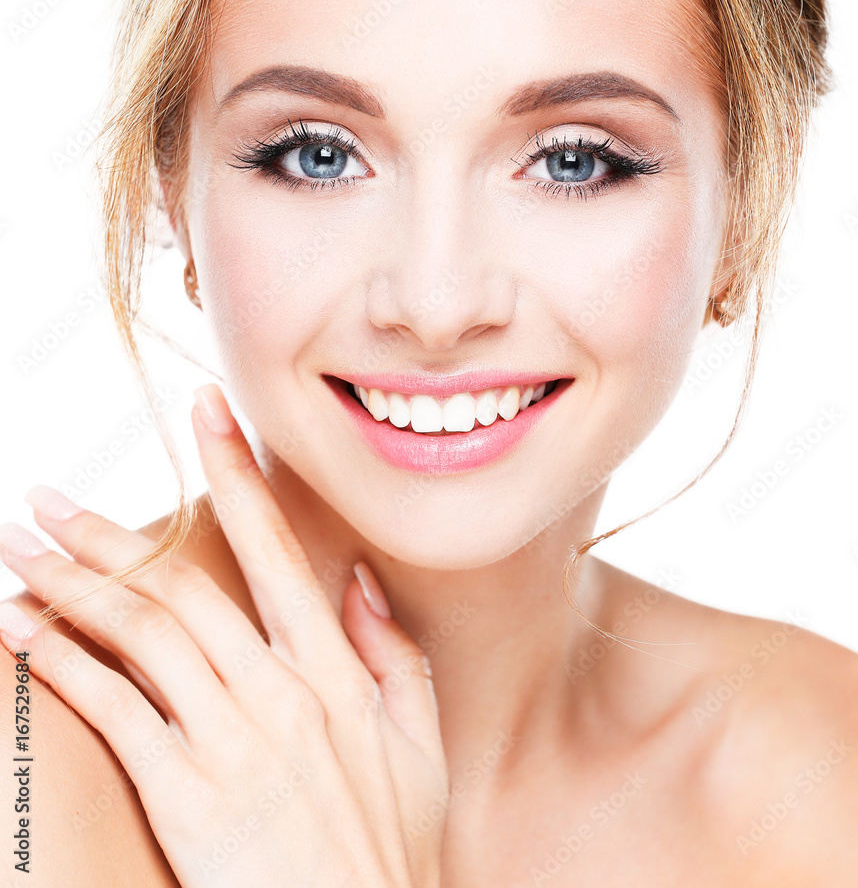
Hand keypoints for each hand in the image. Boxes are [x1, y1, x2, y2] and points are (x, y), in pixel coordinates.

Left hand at [0, 384, 447, 887]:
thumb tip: (354, 578)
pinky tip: (30, 633)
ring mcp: (231, 742)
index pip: (276, 549)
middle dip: (107, 535)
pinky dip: (68, 667)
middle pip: (181, 589)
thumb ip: (390, 651)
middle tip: (44, 497)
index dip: (237, 474)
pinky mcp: (185, 796)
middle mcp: (280, 692)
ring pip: (140, 638)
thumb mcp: (420, 739)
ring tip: (21, 551)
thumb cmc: (392, 843)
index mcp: (337, 671)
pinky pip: (116, 715)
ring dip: (73, 587)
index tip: (203, 411)